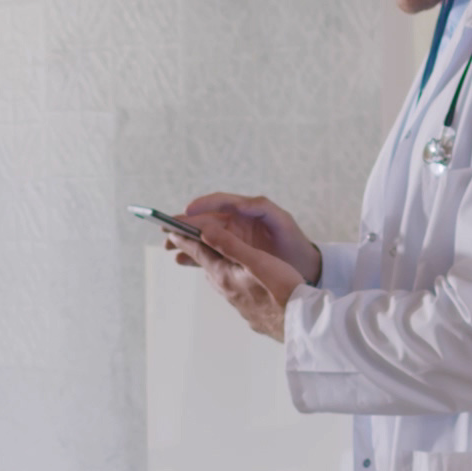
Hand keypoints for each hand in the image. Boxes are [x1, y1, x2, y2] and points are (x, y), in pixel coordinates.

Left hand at [169, 194, 308, 341]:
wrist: (301, 326)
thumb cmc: (283, 291)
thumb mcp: (257, 261)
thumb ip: (230, 245)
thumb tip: (205, 231)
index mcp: (226, 276)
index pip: (199, 253)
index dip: (185, 239)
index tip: (170, 230)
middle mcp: (228, 291)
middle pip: (207, 267)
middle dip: (196, 252)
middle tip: (185, 242)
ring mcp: (239, 305)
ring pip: (220, 281)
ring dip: (212, 267)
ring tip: (208, 260)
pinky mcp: (252, 313)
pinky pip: (234, 292)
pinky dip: (229, 280)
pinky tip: (238, 283)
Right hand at [176, 192, 318, 280]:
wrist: (304, 267)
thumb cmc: (294, 241)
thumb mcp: (281, 220)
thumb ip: (261, 208)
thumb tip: (237, 203)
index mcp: (245, 211)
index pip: (218, 205)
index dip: (202, 206)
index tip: (187, 211)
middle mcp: (235, 223)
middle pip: (205, 221)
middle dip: (185, 224)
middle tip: (166, 229)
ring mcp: (232, 240)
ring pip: (203, 238)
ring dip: (186, 240)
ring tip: (169, 246)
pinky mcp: (232, 254)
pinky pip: (208, 252)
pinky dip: (194, 255)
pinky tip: (181, 260)